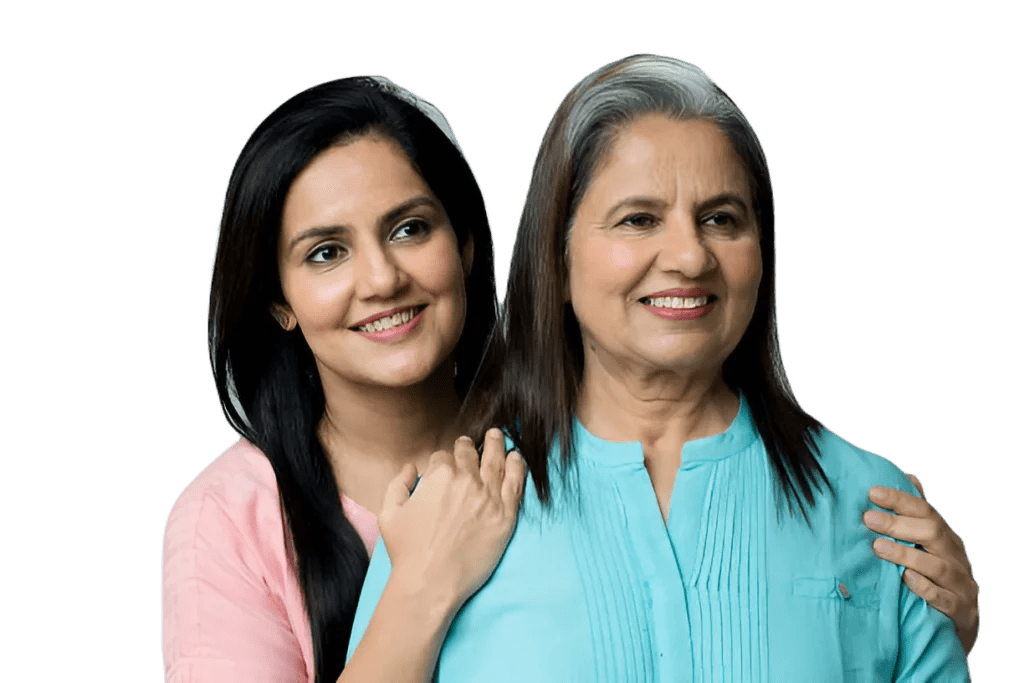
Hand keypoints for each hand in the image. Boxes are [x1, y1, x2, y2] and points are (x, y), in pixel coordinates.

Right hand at [378, 428, 525, 612]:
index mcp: (440, 475)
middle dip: (469, 446)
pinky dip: (517, 467)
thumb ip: (398, 483)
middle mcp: (467, 480)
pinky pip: (516, 484)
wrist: (431, 582)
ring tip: (498, 436)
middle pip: (471, 454)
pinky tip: (516, 458)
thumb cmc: (408, 550)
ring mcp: (489, 497)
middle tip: (474, 441)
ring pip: (496, 461)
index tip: (446, 463)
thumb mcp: (389, 512)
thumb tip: (411, 467)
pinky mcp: (505, 516)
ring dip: (497, 445)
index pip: (444, 456)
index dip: (443, 460)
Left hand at [864, 474, 978, 654]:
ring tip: (878, 547)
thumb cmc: (935, 572)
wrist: (960, 616)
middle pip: (931, 532)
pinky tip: (905, 579)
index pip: (924, 510)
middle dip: (898, 524)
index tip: (872, 492)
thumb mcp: (927, 542)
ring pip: (936, 564)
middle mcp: (954, 554)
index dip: (899, 499)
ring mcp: (959, 581)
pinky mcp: (959, 607)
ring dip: (905, 554)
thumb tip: (907, 476)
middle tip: (868, 519)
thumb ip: (915, 514)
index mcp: (944, 535)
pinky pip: (942, 596)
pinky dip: (923, 586)